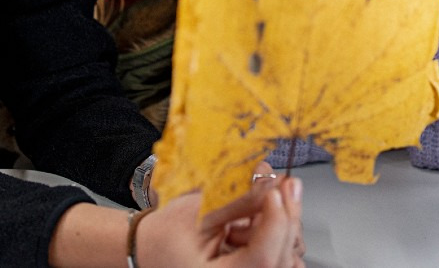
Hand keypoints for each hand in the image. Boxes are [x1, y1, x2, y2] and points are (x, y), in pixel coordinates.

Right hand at [137, 177, 303, 266]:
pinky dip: (276, 232)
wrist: (151, 249)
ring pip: (284, 255)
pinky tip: (263, 216)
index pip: (262, 259)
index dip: (275, 222)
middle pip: (280, 257)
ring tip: (260, 204)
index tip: (274, 190)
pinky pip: (278, 255)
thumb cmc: (166, 236)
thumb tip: (267, 178)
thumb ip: (238, 199)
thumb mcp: (199, 212)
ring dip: (281, 224)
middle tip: (286, 183)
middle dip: (287, 216)